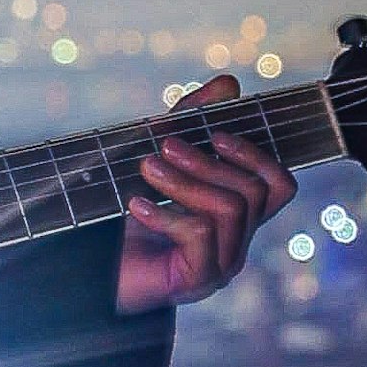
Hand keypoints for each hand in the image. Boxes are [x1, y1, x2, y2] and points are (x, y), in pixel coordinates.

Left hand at [116, 76, 291, 311]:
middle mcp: (237, 243)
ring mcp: (221, 266)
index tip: (215, 134)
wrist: (87, 272)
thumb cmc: (126, 213)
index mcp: (236, 217)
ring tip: (145, 169)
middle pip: (252, 193)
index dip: (257, 155)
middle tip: (164, 145)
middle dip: (207, 163)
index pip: (279, 186)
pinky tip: (134, 205)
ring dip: (184, 183)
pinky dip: (165, 214)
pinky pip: (199, 235)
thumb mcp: (161, 157)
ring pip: (230, 211)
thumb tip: (228, 84)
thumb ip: (192, 121)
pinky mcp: (197, 282)